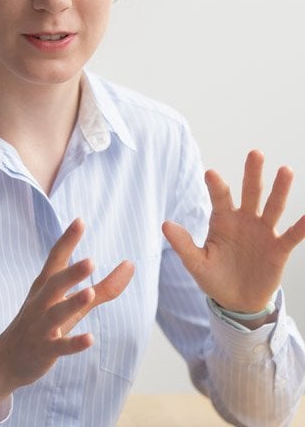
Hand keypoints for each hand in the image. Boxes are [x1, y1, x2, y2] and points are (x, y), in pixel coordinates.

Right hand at [0, 218, 133, 421]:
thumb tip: (131, 265)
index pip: (56, 259)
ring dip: (72, 303)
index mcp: (46, 286)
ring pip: (57, 313)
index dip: (67, 241)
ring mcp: (41, 327)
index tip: (79, 221)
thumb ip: (103, 287)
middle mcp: (41, 302)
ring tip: (89, 292)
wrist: (6, 359)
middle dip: (71, 272)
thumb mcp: (72, 304)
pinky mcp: (44, 350)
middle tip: (90, 261)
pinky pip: (60, 346)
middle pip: (55, 283)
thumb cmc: (43, 323)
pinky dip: (74, 343)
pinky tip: (90, 339)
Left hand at [163, 150, 304, 313]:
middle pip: (250, 192)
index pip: (220, 198)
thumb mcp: (196, 263)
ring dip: (280, 190)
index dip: (216, 186)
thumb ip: (183, 244)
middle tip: (255, 153)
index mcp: (222, 220)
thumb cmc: (214, 277)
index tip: (210, 173)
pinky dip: (302, 226)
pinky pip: (292, 235)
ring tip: (285, 170)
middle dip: (252, 174)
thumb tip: (165, 224)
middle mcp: (244, 220)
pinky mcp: (278, 249)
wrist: (236, 301)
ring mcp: (262, 232)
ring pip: (273, 207)